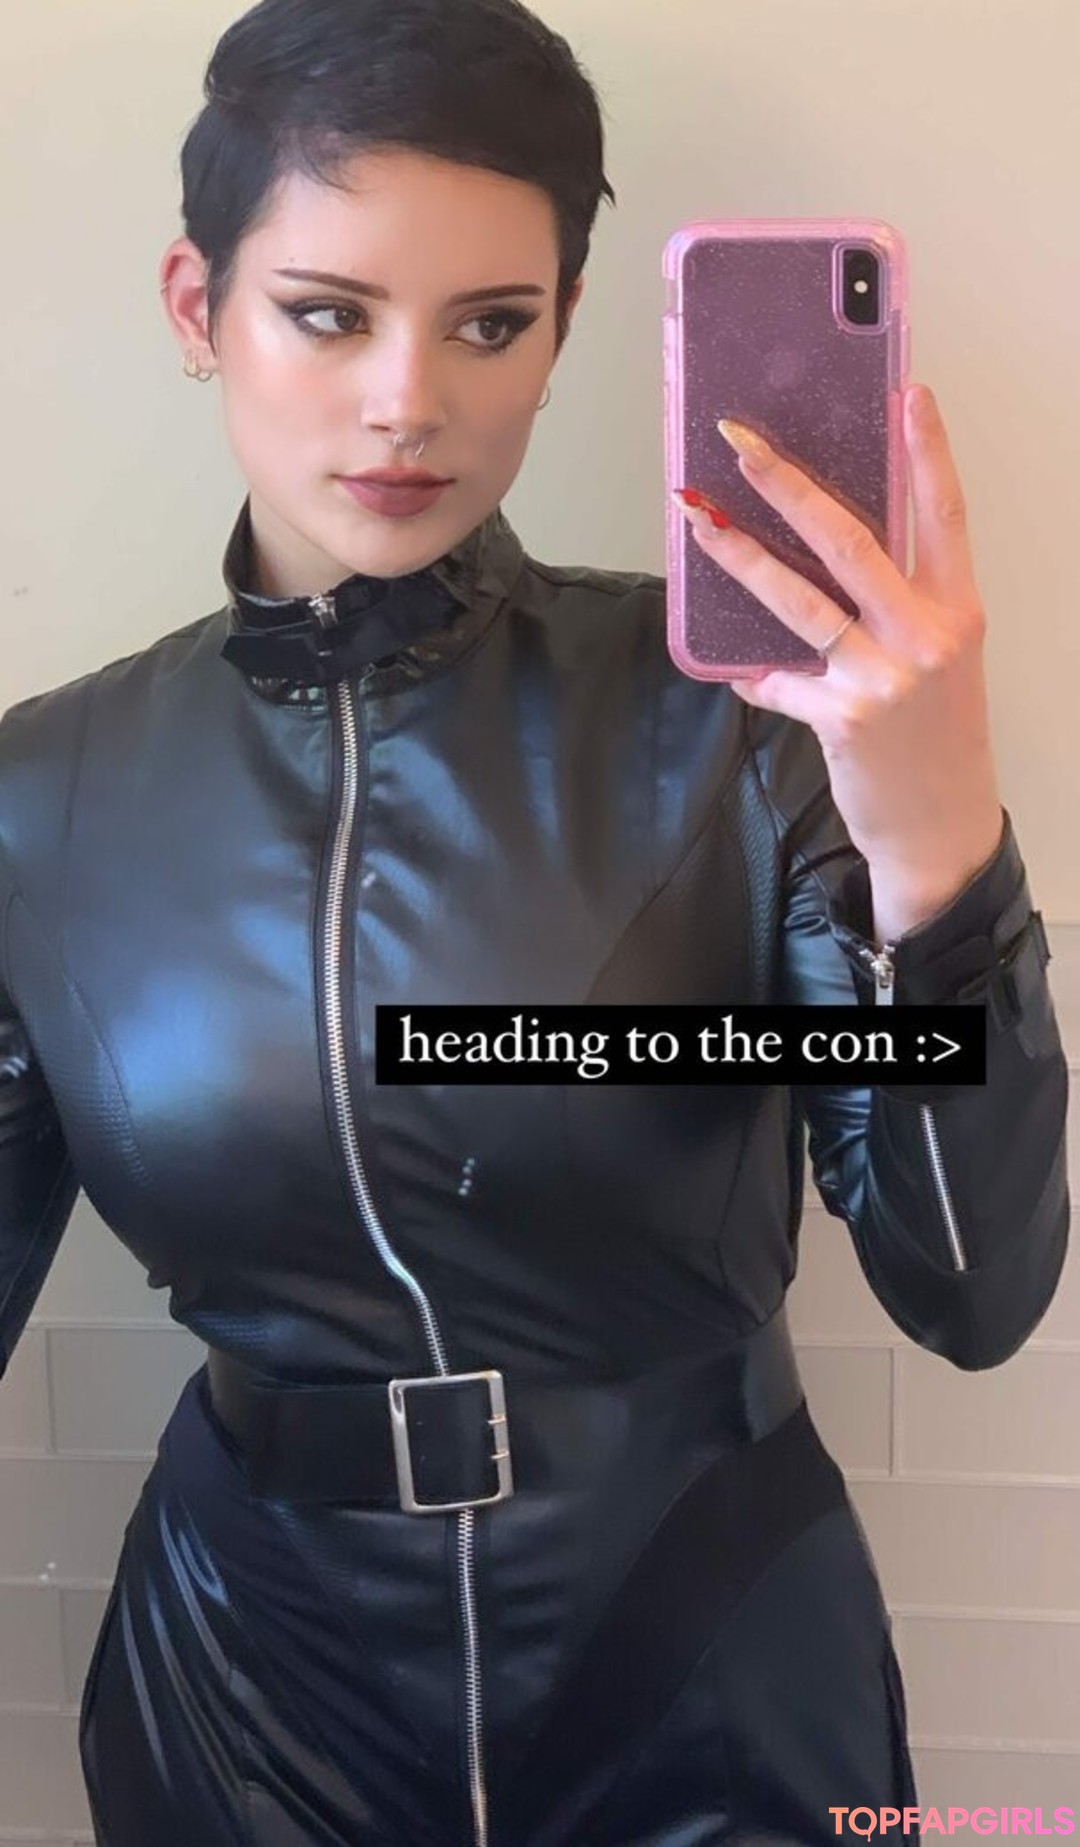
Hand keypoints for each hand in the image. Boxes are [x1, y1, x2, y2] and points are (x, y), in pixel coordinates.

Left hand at [673, 384, 1004, 938]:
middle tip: (741, 441)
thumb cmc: (934, 735)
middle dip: (788, 484)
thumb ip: (899, 606)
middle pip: (850, 538)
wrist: (940, 824)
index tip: (907, 390)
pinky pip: (779, 679)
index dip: (928, 451)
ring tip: (699, 519)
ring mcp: (882, 675)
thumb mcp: (938, 660)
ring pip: (798, 599)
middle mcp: (925, 634)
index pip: (944, 513)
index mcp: (956, 609)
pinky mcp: (842, 716)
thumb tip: (826, 552)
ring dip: (740, 555)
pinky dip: (756, 675)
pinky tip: (742, 673)